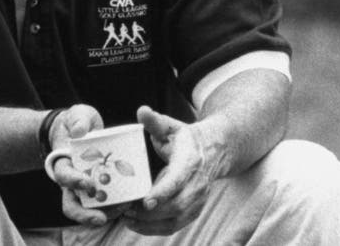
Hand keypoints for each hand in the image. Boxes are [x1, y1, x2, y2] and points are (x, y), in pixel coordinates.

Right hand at [46, 105, 124, 225]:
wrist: (82, 128)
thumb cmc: (78, 122)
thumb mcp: (77, 116)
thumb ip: (78, 120)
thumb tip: (79, 131)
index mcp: (64, 164)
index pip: (64, 177)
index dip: (74, 182)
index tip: (89, 183)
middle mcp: (72, 180)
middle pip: (73, 205)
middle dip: (86, 214)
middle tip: (102, 218)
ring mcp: (86, 186)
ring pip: (90, 208)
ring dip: (105, 213)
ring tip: (123, 210)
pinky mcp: (101, 185)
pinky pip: (106, 201)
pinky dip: (116, 205)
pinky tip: (131, 204)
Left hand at [121, 106, 216, 235]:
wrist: (213, 151)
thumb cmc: (186, 139)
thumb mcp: (171, 127)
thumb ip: (155, 121)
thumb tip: (141, 110)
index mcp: (191, 161)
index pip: (178, 180)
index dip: (162, 192)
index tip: (145, 201)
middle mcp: (198, 183)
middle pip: (176, 205)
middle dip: (149, 213)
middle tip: (126, 210)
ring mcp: (198, 199)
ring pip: (175, 219)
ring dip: (150, 223)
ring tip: (127, 218)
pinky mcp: (194, 210)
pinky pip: (175, 226)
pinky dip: (155, 229)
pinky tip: (137, 225)